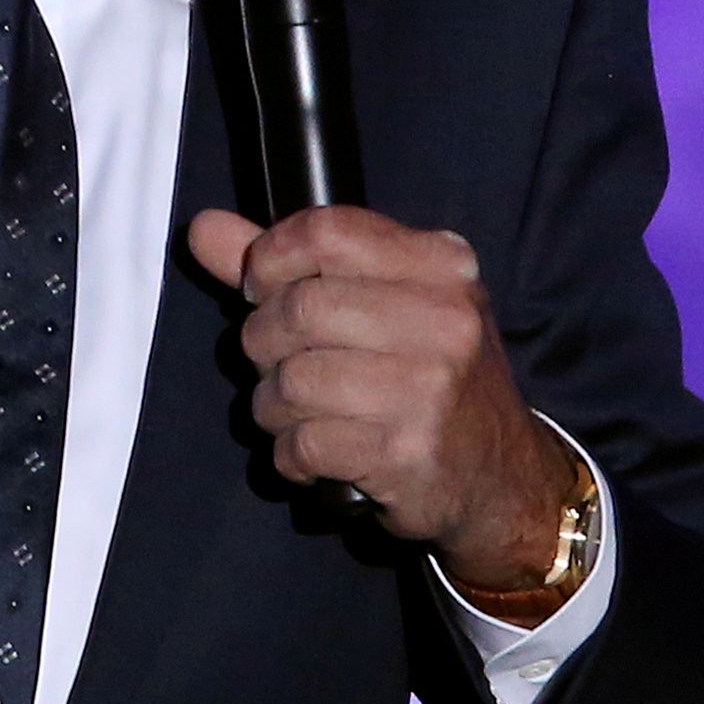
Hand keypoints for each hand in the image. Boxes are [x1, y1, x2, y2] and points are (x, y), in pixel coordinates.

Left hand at [186, 205, 581, 610]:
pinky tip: (313, 452)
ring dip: (271, 405)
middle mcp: (444, 319)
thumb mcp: (383, 303)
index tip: (260, 287)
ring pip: (292, 381)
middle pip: (299, 309)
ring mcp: (429, 389)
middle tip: (275, 361)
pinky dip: (290, 453)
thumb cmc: (429, 376)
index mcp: (441, 266)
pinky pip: (303, 443)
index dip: (271, 259)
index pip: (327, 233)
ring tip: (294, 412)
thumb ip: (291, 265)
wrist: (499, 474)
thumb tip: (205, 229)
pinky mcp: (406, 453)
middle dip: (263, 341)